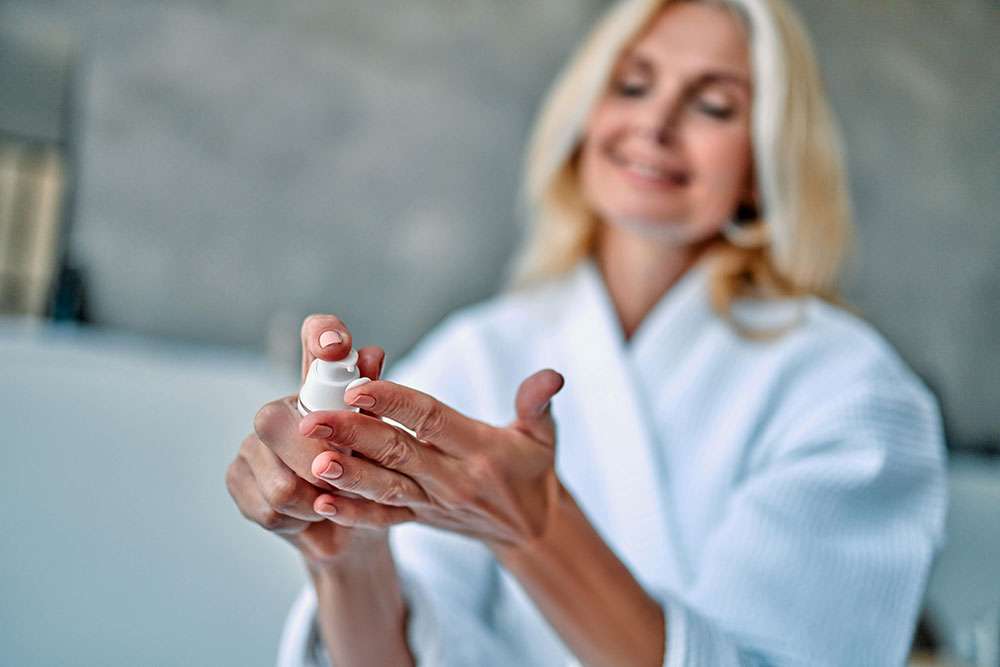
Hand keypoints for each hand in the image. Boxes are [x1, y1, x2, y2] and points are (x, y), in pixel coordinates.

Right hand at [225, 314, 404, 568]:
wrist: (349, 532)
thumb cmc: (368, 483)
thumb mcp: (380, 447)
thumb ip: (374, 405)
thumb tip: (372, 354)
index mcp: (318, 388)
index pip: (314, 338)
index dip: (321, 333)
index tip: (336, 345)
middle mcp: (278, 408)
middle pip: (274, 421)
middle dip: (316, 463)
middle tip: (341, 479)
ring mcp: (252, 443)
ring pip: (281, 481)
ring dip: (315, 503)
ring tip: (329, 501)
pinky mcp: (237, 477)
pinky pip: (270, 508)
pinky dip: (299, 521)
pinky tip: (307, 515)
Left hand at [297, 368, 565, 547]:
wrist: (529, 531)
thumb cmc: (532, 471)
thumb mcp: (544, 435)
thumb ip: (538, 403)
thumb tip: (552, 375)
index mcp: (479, 450)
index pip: (431, 420)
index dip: (395, 402)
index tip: (359, 386)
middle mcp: (452, 478)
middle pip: (398, 452)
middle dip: (354, 434)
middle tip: (314, 418)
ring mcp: (432, 502)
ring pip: (384, 486)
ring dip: (347, 474)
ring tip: (313, 460)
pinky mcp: (418, 519)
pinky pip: (382, 517)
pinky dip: (352, 512)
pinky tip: (321, 502)